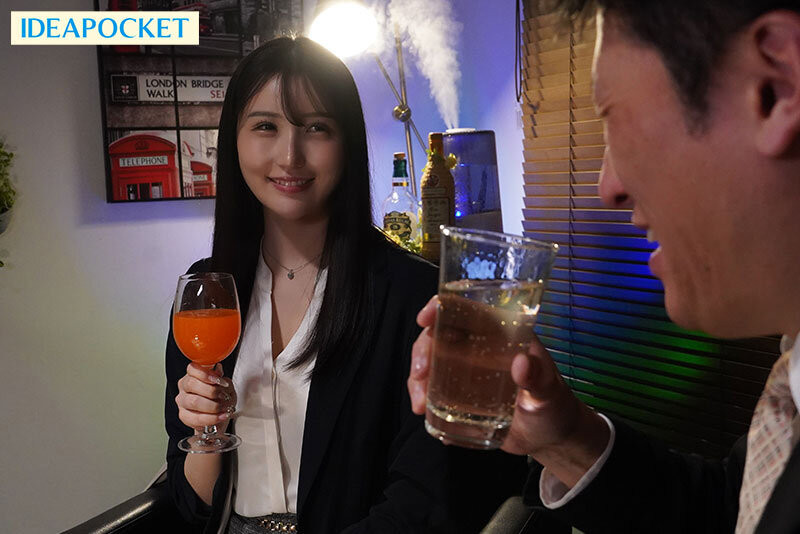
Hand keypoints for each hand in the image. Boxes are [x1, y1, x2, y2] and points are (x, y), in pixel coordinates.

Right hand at [176, 363, 236, 432]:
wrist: (221, 413)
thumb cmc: (222, 397)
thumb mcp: (225, 385)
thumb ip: (221, 377)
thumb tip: (217, 370)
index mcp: (193, 374)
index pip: (192, 368)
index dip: (205, 374)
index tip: (218, 380)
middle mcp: (184, 386)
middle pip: (191, 384)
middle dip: (211, 391)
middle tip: (223, 395)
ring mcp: (182, 401)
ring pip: (193, 401)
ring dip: (212, 405)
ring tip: (224, 408)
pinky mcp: (184, 416)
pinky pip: (196, 418)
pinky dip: (212, 418)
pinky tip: (222, 416)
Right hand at [407, 296, 608, 486]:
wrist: (550, 438)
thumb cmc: (555, 406)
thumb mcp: (549, 391)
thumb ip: (539, 378)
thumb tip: (521, 363)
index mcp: (500, 334)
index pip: (466, 309)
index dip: (441, 307)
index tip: (425, 318)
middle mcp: (479, 348)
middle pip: (439, 336)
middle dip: (422, 351)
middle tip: (421, 374)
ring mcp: (467, 372)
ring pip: (431, 364)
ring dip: (418, 380)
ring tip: (420, 405)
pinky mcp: (461, 396)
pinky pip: (434, 390)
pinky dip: (424, 399)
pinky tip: (426, 414)